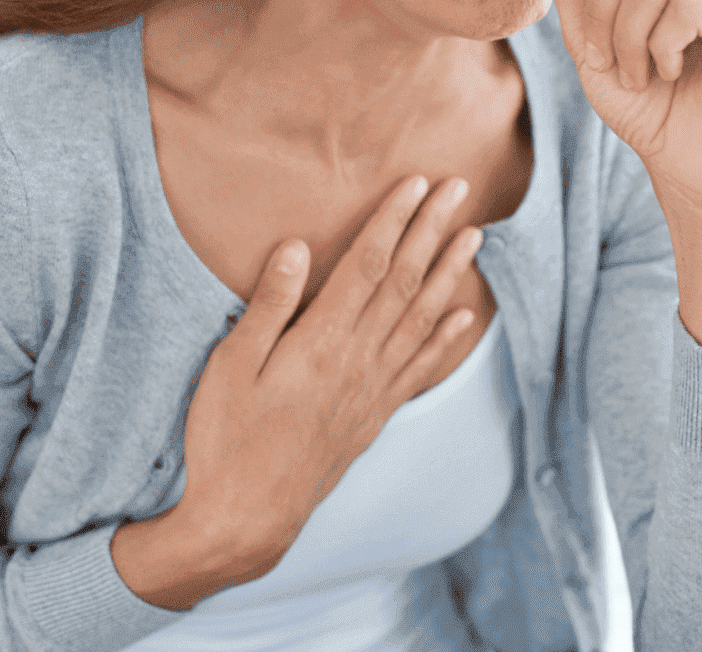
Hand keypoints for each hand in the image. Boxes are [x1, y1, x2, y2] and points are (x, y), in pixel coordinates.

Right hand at [173, 174, 481, 576]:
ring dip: (451, 274)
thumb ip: (268, 305)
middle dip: (432, 230)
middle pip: (405, 281)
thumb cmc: (227, 439)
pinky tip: (465, 317)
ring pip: (423, 318)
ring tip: (474, 236)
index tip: (416, 183)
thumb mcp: (230, 367)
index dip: (395, 220)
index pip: (369, 265)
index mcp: (322, 342)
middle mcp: (359, 360)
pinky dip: (446, 339)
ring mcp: (373, 389)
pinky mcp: (376, 414)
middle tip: (459, 189)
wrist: (248, 517)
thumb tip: (297, 247)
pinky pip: (421, 368)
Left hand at [542, 0, 701, 205]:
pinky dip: (661, 47)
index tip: (596, 29)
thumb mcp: (587, 35)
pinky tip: (672, 71)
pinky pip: (689, 4)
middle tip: (611, 60)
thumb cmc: (644, 99)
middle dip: (602, 11)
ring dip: (628, 38)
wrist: (687, 163)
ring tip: (641, 73)